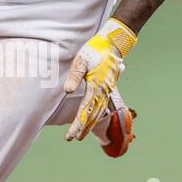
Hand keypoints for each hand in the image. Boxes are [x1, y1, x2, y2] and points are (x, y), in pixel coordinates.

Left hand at [64, 17, 137, 141]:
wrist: (114, 43)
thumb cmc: (95, 50)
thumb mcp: (81, 60)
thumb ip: (75, 76)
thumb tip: (67, 91)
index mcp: (96, 86)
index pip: (85, 110)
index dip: (78, 124)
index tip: (71, 135)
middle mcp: (103, 91)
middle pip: (92, 115)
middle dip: (83, 128)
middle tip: (73, 138)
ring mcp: (107, 90)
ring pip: (99, 112)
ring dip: (90, 124)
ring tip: (81, 134)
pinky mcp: (108, 87)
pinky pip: (102, 105)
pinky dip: (97, 115)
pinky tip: (93, 120)